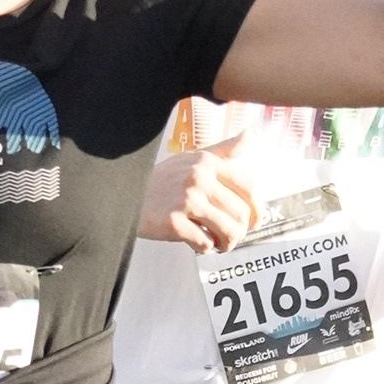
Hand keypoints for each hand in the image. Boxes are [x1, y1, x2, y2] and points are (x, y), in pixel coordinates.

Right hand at [140, 131, 260, 250]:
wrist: (125, 196)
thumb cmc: (162, 181)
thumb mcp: (192, 159)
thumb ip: (223, 151)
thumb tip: (252, 135)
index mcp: (207, 162)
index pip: (249, 186)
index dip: (258, 209)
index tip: (256, 222)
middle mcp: (199, 178)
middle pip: (241, 214)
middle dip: (240, 232)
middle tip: (231, 238)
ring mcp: (186, 200)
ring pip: (228, 231)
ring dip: (228, 244)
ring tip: (220, 245)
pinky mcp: (173, 223)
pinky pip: (205, 243)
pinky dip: (206, 248)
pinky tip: (198, 243)